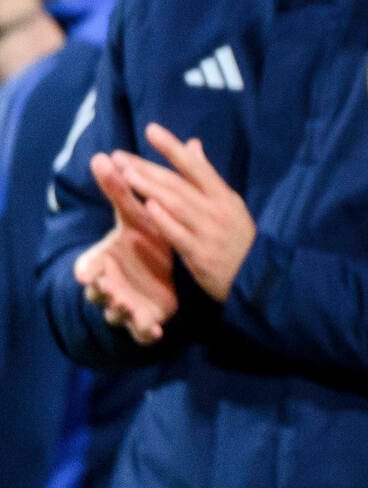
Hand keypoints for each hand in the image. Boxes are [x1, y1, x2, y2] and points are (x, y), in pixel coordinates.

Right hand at [76, 151, 177, 343]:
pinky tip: (156, 332)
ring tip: (126, 309)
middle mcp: (111, 285)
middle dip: (102, 292)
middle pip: (100, 293)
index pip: (89, 268)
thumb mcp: (133, 217)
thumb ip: (121, 190)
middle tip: (105, 292)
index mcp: (106, 261)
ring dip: (121, 311)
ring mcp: (127, 305)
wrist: (159, 277)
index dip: (88, 272)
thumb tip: (103, 155)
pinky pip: (144, 330)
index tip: (88, 275)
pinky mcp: (147, 320)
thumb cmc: (141, 242)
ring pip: (119, 313)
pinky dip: (147, 332)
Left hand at [113, 123, 255, 301]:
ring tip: (126, 174)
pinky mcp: (202, 255)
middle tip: (120, 155)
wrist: (257, 278)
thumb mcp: (228, 204)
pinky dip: (165, 220)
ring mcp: (209, 232)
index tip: (151, 129)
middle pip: (179, 183)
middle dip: (148, 168)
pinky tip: (148, 206)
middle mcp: (217, 210)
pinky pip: (180, 234)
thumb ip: (207, 177)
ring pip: (177, 204)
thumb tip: (192, 145)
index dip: (173, 147)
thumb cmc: (237, 238)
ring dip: (151, 187)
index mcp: (223, 196)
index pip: (196, 165)